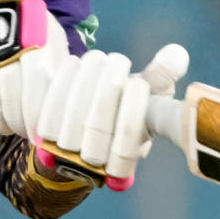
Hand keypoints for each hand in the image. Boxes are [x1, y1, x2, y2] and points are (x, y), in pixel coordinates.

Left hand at [35, 43, 188, 190]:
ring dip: (86, 79)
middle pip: (98, 128)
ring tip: (97, 58)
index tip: (139, 84)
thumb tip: (176, 54)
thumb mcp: (148, 90)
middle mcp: (93, 164)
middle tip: (118, 60)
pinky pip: (48, 107)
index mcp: (124, 160)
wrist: (81, 112)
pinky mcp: (42, 133)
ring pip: (73, 115)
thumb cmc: (124, 101)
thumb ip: (161, 76)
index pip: (128, 145)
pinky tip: (73, 62)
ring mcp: (65, 151)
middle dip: (109, 88)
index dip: (133, 113)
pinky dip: (62, 81)